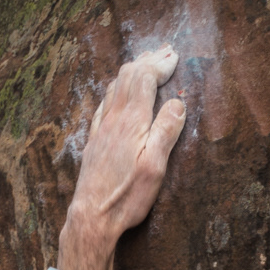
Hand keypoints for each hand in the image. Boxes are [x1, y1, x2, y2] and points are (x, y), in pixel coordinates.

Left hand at [56, 46, 186, 269]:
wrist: (92, 216)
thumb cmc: (126, 197)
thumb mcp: (155, 167)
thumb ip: (166, 131)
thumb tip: (177, 103)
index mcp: (132, 121)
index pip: (145, 78)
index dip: (160, 64)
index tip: (175, 58)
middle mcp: (114, 119)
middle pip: (128, 75)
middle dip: (148, 60)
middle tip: (164, 53)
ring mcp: (101, 128)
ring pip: (114, 86)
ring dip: (132, 71)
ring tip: (145, 64)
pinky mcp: (95, 141)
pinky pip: (104, 103)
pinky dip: (116, 88)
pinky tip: (118, 93)